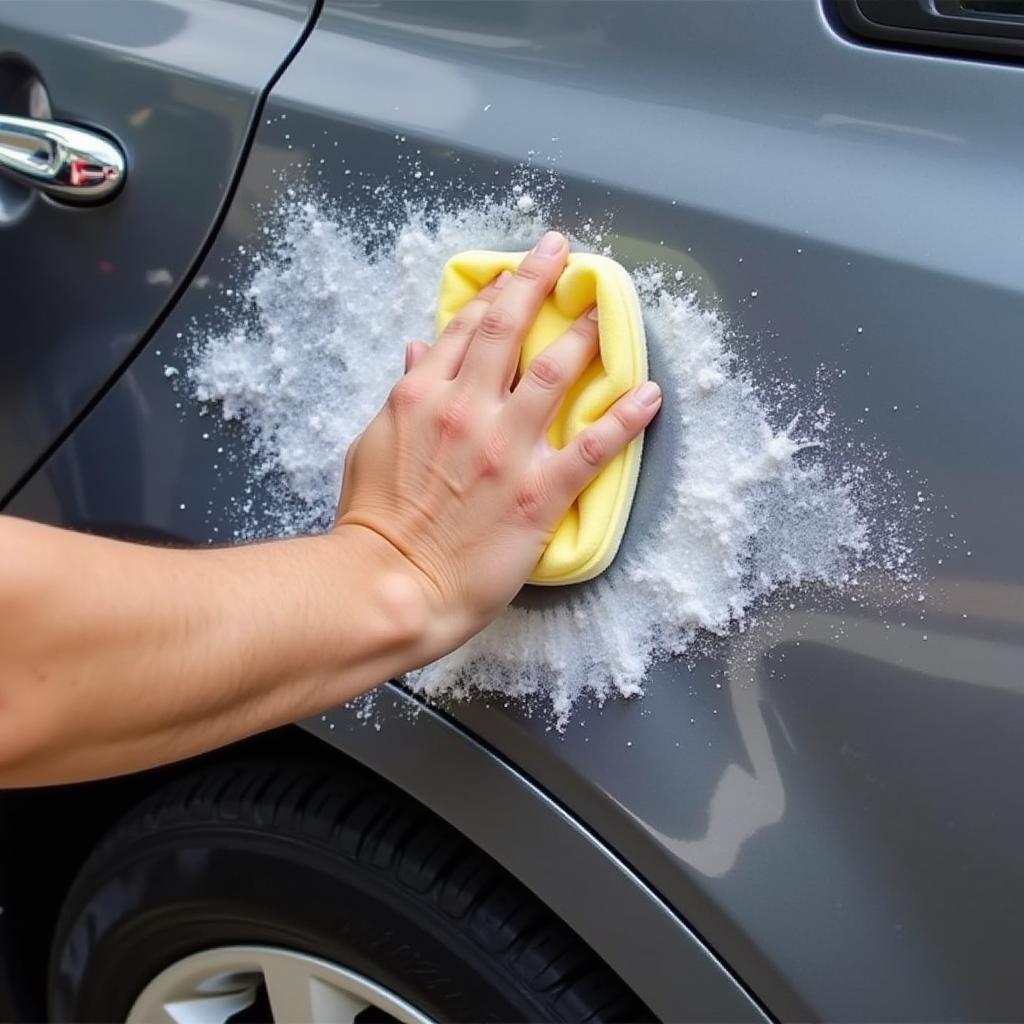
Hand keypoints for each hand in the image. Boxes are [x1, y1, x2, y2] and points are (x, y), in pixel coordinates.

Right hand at [334, 231, 661, 660]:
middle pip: (510, 331)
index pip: (465, 330)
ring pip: (557, 373)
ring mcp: (508, 448)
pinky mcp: (540, 491)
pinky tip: (650, 395)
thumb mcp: (371, 445)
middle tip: (563, 253)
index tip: (514, 275)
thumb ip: (402, 394)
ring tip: (606, 313)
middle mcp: (468, 409)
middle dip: (538, 282)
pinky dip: (626, 417)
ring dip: (586, 336)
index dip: (494, 295)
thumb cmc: (374, 522)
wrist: (392, 583)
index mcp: (423, 396)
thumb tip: (418, 351)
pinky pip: (592, 445)